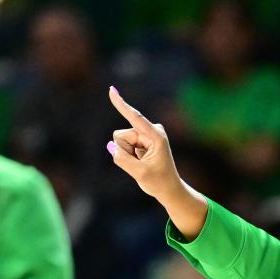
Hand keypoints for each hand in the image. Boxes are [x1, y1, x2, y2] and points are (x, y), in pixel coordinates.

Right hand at [107, 87, 181, 202]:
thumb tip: (110, 146)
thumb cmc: (158, 182)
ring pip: (120, 141)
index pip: (135, 117)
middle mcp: (151, 131)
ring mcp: (146, 135)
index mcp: (156, 136)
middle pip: (121, 136)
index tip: (111, 90)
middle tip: (140, 164)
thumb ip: (122, 159)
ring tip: (141, 163)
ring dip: (127, 154)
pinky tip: (141, 161)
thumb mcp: (139, 173)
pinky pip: (123, 145)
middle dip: (124, 151)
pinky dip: (129, 156)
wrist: (169, 188)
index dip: (122, 104)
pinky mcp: (141, 139)